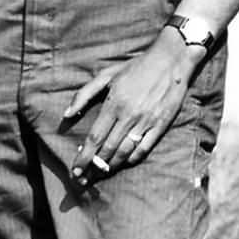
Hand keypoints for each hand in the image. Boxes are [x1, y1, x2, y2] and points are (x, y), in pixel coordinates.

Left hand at [65, 31, 201, 184]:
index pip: (95, 138)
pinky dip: (133, 158)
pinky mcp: (162, 123)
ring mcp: (147, 121)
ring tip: (100, 175)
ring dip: (111, 166)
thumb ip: (84, 94)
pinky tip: (123, 163)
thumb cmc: (136, 67)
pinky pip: (145, 147)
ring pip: (125, 151)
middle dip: (94, 167)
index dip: (84, 157)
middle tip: (84, 180)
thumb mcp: (106, 75)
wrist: (172, 59)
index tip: (75, 170)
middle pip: (108, 149)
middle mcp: (130, 115)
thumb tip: (66, 115)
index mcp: (114, 104)